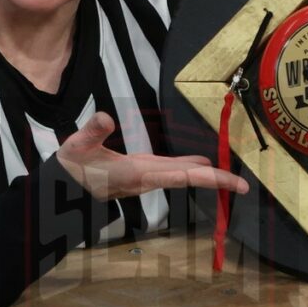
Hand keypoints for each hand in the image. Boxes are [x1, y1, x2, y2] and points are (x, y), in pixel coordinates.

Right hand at [56, 112, 249, 200]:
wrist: (62, 189)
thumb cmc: (71, 168)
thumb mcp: (76, 147)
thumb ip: (91, 132)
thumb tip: (106, 117)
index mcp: (138, 174)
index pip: (181, 177)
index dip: (211, 179)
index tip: (235, 185)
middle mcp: (148, 178)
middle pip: (189, 179)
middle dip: (216, 181)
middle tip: (244, 186)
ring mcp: (147, 176)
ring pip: (182, 175)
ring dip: (206, 175)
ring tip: (230, 175)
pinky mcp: (142, 171)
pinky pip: (173, 171)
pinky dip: (190, 167)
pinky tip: (201, 163)